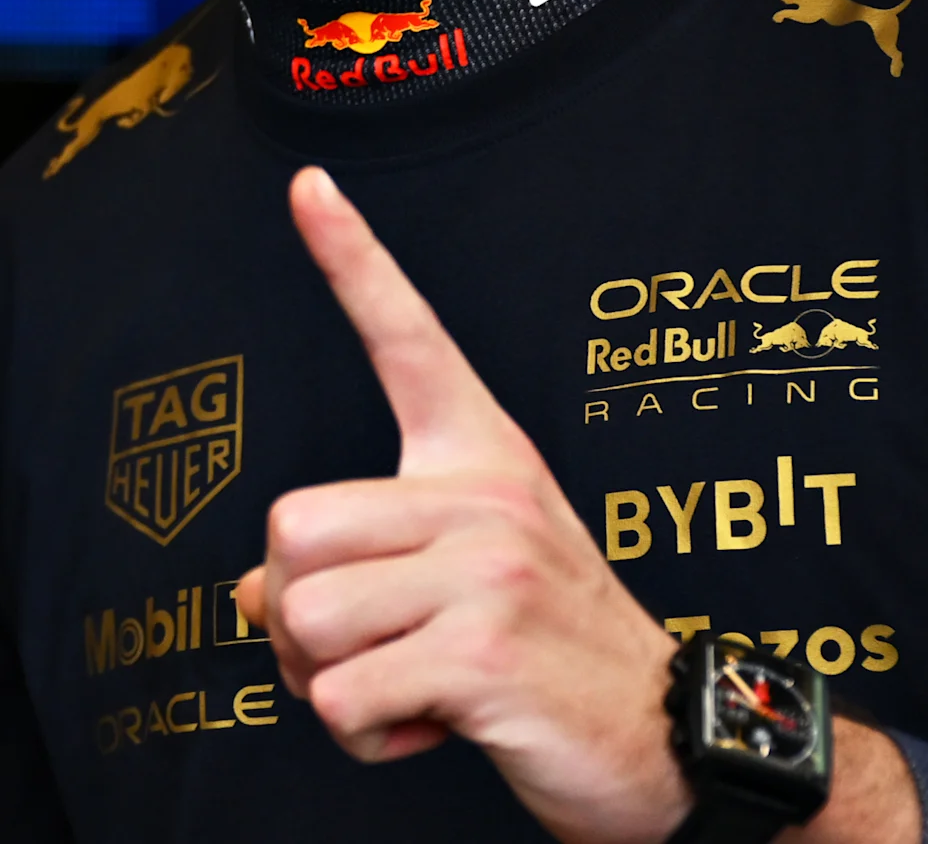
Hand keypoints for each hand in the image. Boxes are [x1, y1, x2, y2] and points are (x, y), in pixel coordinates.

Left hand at [234, 168, 688, 843]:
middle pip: (291, 530)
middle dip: (298, 614)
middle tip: (368, 651)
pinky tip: (432, 728)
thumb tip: (255, 594)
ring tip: (405, 689)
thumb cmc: (549, 657)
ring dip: (328, 682)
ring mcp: (489, 571)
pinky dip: (365, 735)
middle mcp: (486, 496)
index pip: (408, 339)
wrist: (672, 744)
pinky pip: (343, 694)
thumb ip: (360, 564)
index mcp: (481, 461)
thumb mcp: (460, 584)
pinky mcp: (485, 652)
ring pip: (305, 617)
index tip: (307, 183)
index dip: (352, 259)